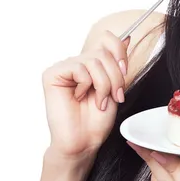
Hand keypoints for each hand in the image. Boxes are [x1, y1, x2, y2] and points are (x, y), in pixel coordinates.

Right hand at [41, 31, 129, 159]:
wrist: (83, 142)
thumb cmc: (97, 120)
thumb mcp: (115, 87)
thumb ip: (117, 63)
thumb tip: (127, 38)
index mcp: (92, 64)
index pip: (107, 39)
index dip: (119, 53)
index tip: (124, 71)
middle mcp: (77, 62)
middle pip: (103, 52)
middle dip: (115, 77)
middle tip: (115, 96)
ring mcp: (64, 68)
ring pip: (94, 60)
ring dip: (104, 84)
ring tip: (99, 102)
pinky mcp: (52, 74)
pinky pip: (78, 67)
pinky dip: (86, 85)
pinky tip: (79, 98)